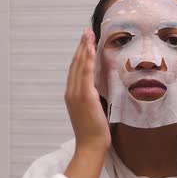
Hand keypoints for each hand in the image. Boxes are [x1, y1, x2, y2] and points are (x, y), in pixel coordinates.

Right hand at [65, 28, 110, 154]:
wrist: (91, 146)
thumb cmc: (95, 132)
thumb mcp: (95, 110)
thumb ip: (96, 97)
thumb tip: (105, 87)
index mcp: (72, 95)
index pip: (75, 70)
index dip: (80, 54)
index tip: (85, 41)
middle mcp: (71, 92)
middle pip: (75, 64)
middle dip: (81, 46)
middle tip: (86, 31)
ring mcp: (76, 94)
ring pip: (79, 65)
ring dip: (84, 48)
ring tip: (88, 34)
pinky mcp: (85, 97)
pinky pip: (85, 74)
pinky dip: (86, 60)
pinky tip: (91, 49)